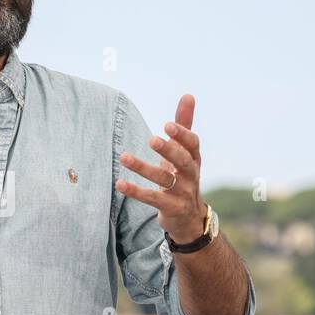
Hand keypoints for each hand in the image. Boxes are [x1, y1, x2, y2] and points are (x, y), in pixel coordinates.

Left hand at [116, 93, 205, 244]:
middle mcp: (191, 176)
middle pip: (183, 161)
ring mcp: (182, 193)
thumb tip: (188, 95)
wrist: (190, 218)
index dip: (182, 135)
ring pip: (164, 180)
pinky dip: (136, 191)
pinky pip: (153, 199)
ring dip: (143, 168)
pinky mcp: (171, 209)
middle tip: (152, 140)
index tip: (168, 125)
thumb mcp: (185, 152)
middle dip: (169, 150)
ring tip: (124, 157)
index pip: (193, 144)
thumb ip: (184, 125)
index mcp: (194, 159)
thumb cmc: (183, 177)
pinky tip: (120, 184)